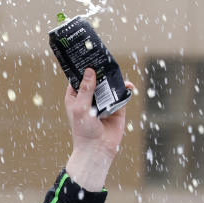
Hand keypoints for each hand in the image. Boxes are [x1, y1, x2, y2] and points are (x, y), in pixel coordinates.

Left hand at [63, 68, 135, 191]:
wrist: (98, 149)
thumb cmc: (83, 130)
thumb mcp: (80, 108)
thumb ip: (86, 89)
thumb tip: (90, 71)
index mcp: (75, 97)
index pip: (78, 77)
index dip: (82, 66)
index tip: (87, 53)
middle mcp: (89, 97)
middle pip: (96, 78)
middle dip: (101, 68)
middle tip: (105, 56)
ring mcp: (103, 101)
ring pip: (109, 84)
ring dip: (114, 77)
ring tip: (117, 70)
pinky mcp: (117, 107)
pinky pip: (122, 94)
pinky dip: (126, 88)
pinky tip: (128, 86)